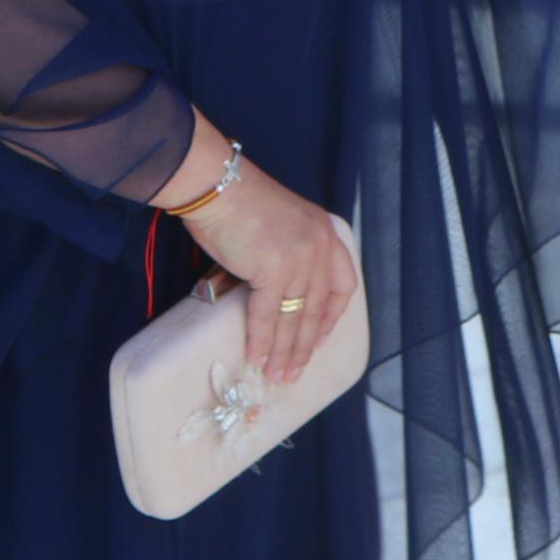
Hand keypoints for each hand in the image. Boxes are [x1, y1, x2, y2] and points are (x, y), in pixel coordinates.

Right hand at [175, 153, 359, 389]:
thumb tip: (277, 294)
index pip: (343, 286)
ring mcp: (299, 259)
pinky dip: (263, 341)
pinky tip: (259, 358)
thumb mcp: (282, 223)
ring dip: (286, 352)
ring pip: (295, 318)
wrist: (216, 184)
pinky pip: (268, 315)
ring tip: (278, 376)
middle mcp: (319, 247)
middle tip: (295, 372)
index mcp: (325, 233)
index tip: (320, 339)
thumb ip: (290, 254)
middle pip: (318, 309)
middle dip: (305, 346)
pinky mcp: (273, 269)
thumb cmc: (238, 200)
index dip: (332, 318)